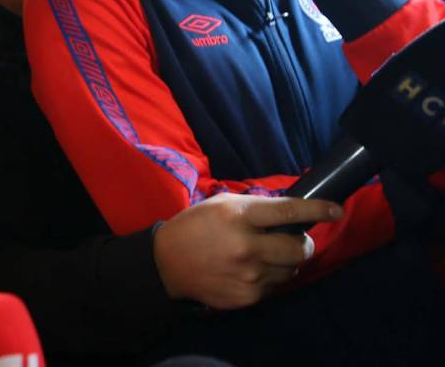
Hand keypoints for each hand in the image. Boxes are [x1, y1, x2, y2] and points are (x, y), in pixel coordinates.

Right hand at [153, 193, 341, 309]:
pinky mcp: (247, 296)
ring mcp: (248, 275)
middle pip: (299, 248)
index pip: (289, 212)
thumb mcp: (221, 205)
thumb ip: (255, 208)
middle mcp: (246, 246)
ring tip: (262, 256)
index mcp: (238, 216)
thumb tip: (292, 214)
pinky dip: (268, 278)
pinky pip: (273, 286)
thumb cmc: (195, 227)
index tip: (336, 210)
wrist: (166, 264)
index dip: (318, 211)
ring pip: (291, 270)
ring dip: (285, 262)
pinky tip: (246, 271)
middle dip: (303, 244)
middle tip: (295, 240)